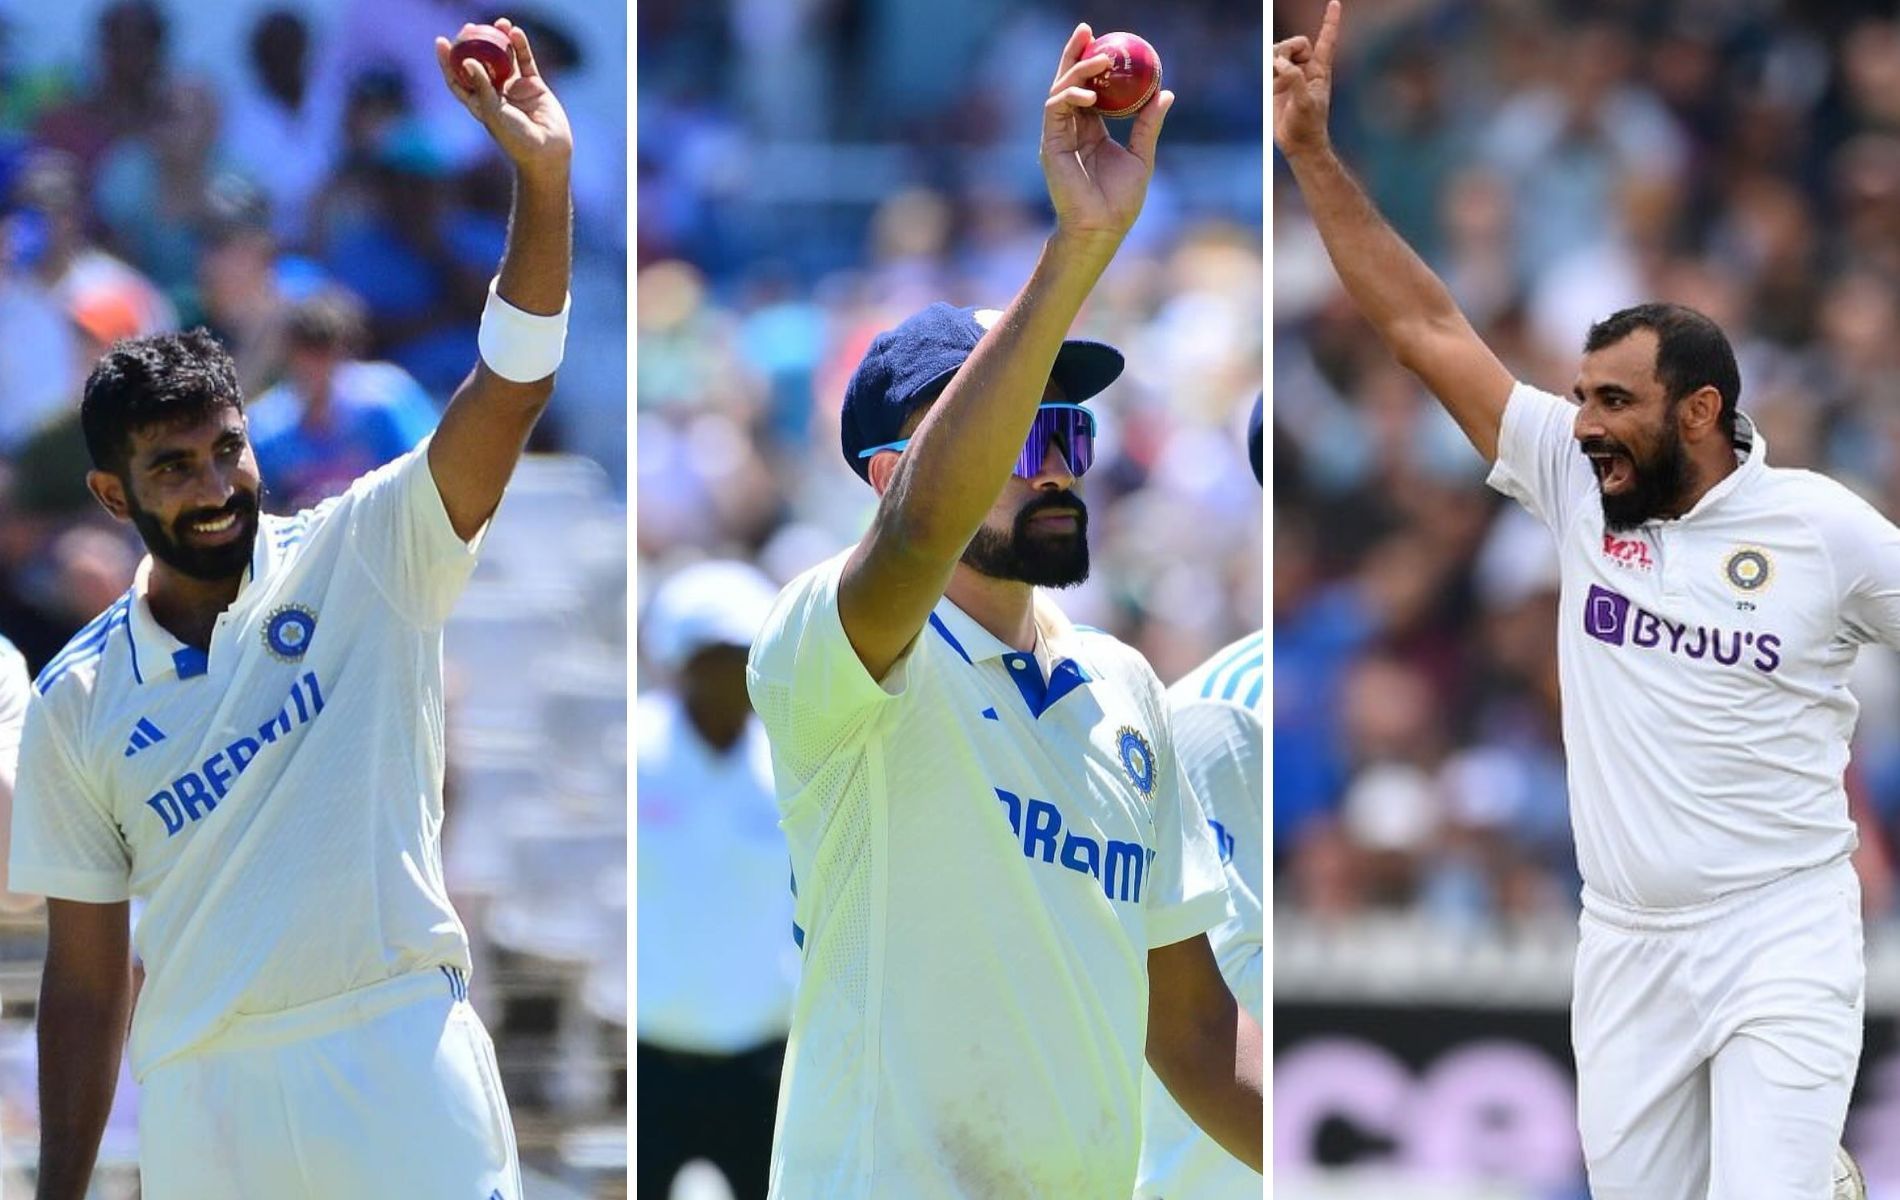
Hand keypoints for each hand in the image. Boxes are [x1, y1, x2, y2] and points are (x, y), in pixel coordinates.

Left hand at [434, 18, 572, 181]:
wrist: (547, 151)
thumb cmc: (516, 139)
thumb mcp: (494, 112)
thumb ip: (482, 86)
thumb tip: (467, 60)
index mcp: (480, 103)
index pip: (458, 78)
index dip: (448, 61)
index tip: (441, 42)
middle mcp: (496, 94)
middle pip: (481, 63)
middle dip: (475, 44)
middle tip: (469, 27)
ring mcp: (515, 89)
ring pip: (505, 59)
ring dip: (501, 41)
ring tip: (499, 23)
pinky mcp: (534, 86)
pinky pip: (525, 62)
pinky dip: (521, 47)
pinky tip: (516, 33)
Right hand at [1040, 23, 1173, 246]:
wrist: (1102, 227)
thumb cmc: (1121, 201)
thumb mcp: (1141, 155)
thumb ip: (1148, 124)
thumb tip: (1164, 93)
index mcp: (1090, 130)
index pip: (1088, 88)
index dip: (1092, 63)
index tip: (1106, 42)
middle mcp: (1071, 129)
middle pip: (1068, 81)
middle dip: (1074, 53)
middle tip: (1087, 30)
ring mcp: (1058, 135)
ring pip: (1061, 90)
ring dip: (1078, 70)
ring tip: (1102, 61)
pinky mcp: (1051, 144)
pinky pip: (1055, 110)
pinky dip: (1070, 95)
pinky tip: (1088, 93)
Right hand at [1273, 0, 1340, 159]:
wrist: (1298, 144)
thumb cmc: (1308, 125)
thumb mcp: (1305, 102)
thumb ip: (1294, 79)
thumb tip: (1279, 62)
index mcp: (1320, 70)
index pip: (1326, 40)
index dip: (1330, 21)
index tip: (1335, 2)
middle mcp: (1306, 69)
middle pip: (1295, 43)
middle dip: (1285, 50)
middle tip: (1279, 68)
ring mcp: (1291, 76)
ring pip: (1279, 53)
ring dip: (1274, 63)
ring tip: (1274, 84)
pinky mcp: (1277, 85)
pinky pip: (1269, 66)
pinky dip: (1266, 70)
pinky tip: (1270, 85)